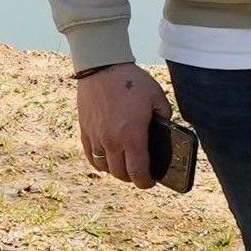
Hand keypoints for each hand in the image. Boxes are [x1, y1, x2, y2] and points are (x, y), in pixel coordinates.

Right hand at [74, 63, 169, 187]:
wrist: (102, 67)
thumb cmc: (132, 82)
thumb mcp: (158, 99)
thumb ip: (164, 118)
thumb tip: (165, 131)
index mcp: (132, 136)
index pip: (138, 172)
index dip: (145, 182)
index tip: (151, 182)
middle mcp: (111, 141)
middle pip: (120, 174)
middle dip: (132, 178)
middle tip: (141, 173)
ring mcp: (95, 137)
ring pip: (103, 167)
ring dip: (115, 170)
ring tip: (125, 165)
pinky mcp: (84, 130)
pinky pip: (90, 156)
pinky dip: (99, 162)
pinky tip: (107, 159)